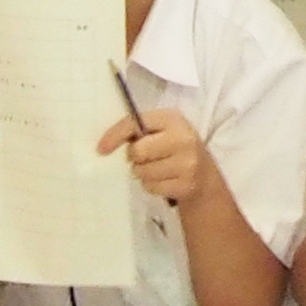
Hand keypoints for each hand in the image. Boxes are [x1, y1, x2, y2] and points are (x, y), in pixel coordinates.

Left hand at [99, 103, 215, 206]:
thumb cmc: (174, 148)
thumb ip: (138, 131)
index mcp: (172, 118)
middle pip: (138, 151)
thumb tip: (105, 146)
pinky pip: (151, 187)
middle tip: (143, 158)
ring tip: (157, 168)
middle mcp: (182, 138)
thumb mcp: (162, 131)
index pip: (136, 123)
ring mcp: (187, 163)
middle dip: (135, 157)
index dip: (115, 135)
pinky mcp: (186, 184)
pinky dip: (151, 185)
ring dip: (143, 173)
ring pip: (143, 172)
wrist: (205, 175)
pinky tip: (164, 180)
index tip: (101, 149)